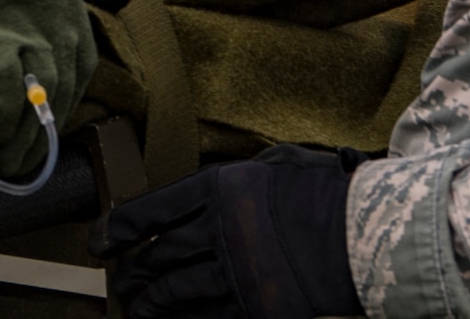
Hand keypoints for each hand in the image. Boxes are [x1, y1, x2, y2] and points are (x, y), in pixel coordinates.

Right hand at [0, 0, 98, 177]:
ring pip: (37, 97)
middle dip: (44, 127)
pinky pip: (5, 95)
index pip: (81, 61)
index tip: (40, 122)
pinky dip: (0, 125)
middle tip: (23, 154)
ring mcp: (21, 20)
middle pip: (62, 85)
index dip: (63, 99)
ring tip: (6, 161)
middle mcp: (53, 6)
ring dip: (24, 138)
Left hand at [90, 145, 369, 317]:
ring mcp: (234, 272)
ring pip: (173, 290)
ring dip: (149, 300)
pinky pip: (205, 316)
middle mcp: (219, 229)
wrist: (365, 237)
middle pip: (158, 253)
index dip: (120, 227)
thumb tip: (204, 194)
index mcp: (220, 188)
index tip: (103, 240)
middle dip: (132, 270)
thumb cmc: (325, 195)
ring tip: (135, 307)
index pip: (153, 209)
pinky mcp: (252, 307)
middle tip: (118, 279)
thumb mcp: (277, 165)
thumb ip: (235, 179)